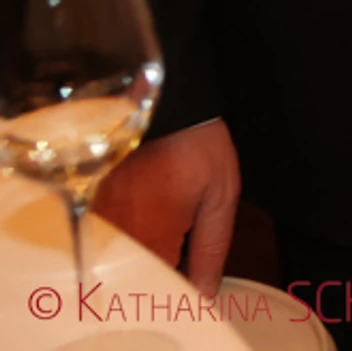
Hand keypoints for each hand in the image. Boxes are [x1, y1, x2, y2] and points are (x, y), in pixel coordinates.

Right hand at [95, 118, 238, 292]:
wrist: (168, 103)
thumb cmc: (197, 147)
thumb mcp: (220, 198)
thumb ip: (211, 251)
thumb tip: (203, 292)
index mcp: (153, 236)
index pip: (157, 285)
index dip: (175, 282)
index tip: (187, 266)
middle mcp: (117, 232)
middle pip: (131, 274)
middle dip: (155, 265)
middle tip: (176, 234)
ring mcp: (97, 217)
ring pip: (115, 256)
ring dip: (137, 247)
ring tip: (159, 215)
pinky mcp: (88, 202)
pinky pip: (101, 234)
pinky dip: (120, 231)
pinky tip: (141, 210)